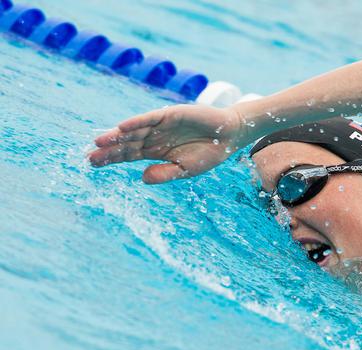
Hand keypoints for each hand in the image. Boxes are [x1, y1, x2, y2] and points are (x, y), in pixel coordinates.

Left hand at [89, 104, 242, 183]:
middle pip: (125, 144)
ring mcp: (160, 125)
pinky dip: (136, 122)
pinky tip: (121, 128)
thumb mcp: (186, 170)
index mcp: (155, 152)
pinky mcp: (170, 114)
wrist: (229, 135)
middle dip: (107, 149)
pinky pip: (149, 118)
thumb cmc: (209, 153)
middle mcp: (153, 137)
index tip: (92, 164)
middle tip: (88, 156)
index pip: (127, 155)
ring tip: (98, 141)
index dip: (110, 159)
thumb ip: (164, 174)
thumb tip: (142, 178)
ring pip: (133, 131)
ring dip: (116, 135)